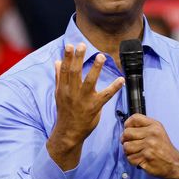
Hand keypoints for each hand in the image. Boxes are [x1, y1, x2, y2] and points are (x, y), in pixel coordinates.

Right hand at [47, 43, 123, 170]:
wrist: (68, 133)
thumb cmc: (65, 112)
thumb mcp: (59, 94)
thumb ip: (59, 77)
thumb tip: (57, 61)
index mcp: (63, 88)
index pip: (65, 70)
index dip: (68, 57)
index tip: (70, 45)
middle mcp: (72, 93)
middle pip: (75, 72)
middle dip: (78, 58)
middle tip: (83, 45)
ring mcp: (84, 100)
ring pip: (89, 81)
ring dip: (95, 68)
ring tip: (101, 56)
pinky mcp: (94, 107)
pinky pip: (106, 95)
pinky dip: (114, 87)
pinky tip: (121, 79)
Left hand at [121, 114, 178, 178]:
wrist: (175, 163)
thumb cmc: (164, 148)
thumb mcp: (158, 132)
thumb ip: (144, 127)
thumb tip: (125, 129)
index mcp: (154, 126)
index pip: (134, 118)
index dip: (127, 124)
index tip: (128, 130)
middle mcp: (151, 134)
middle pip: (126, 133)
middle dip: (125, 140)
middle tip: (130, 144)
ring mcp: (148, 146)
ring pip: (126, 147)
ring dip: (128, 152)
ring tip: (136, 152)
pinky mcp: (145, 157)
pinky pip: (129, 158)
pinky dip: (133, 160)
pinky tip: (140, 159)